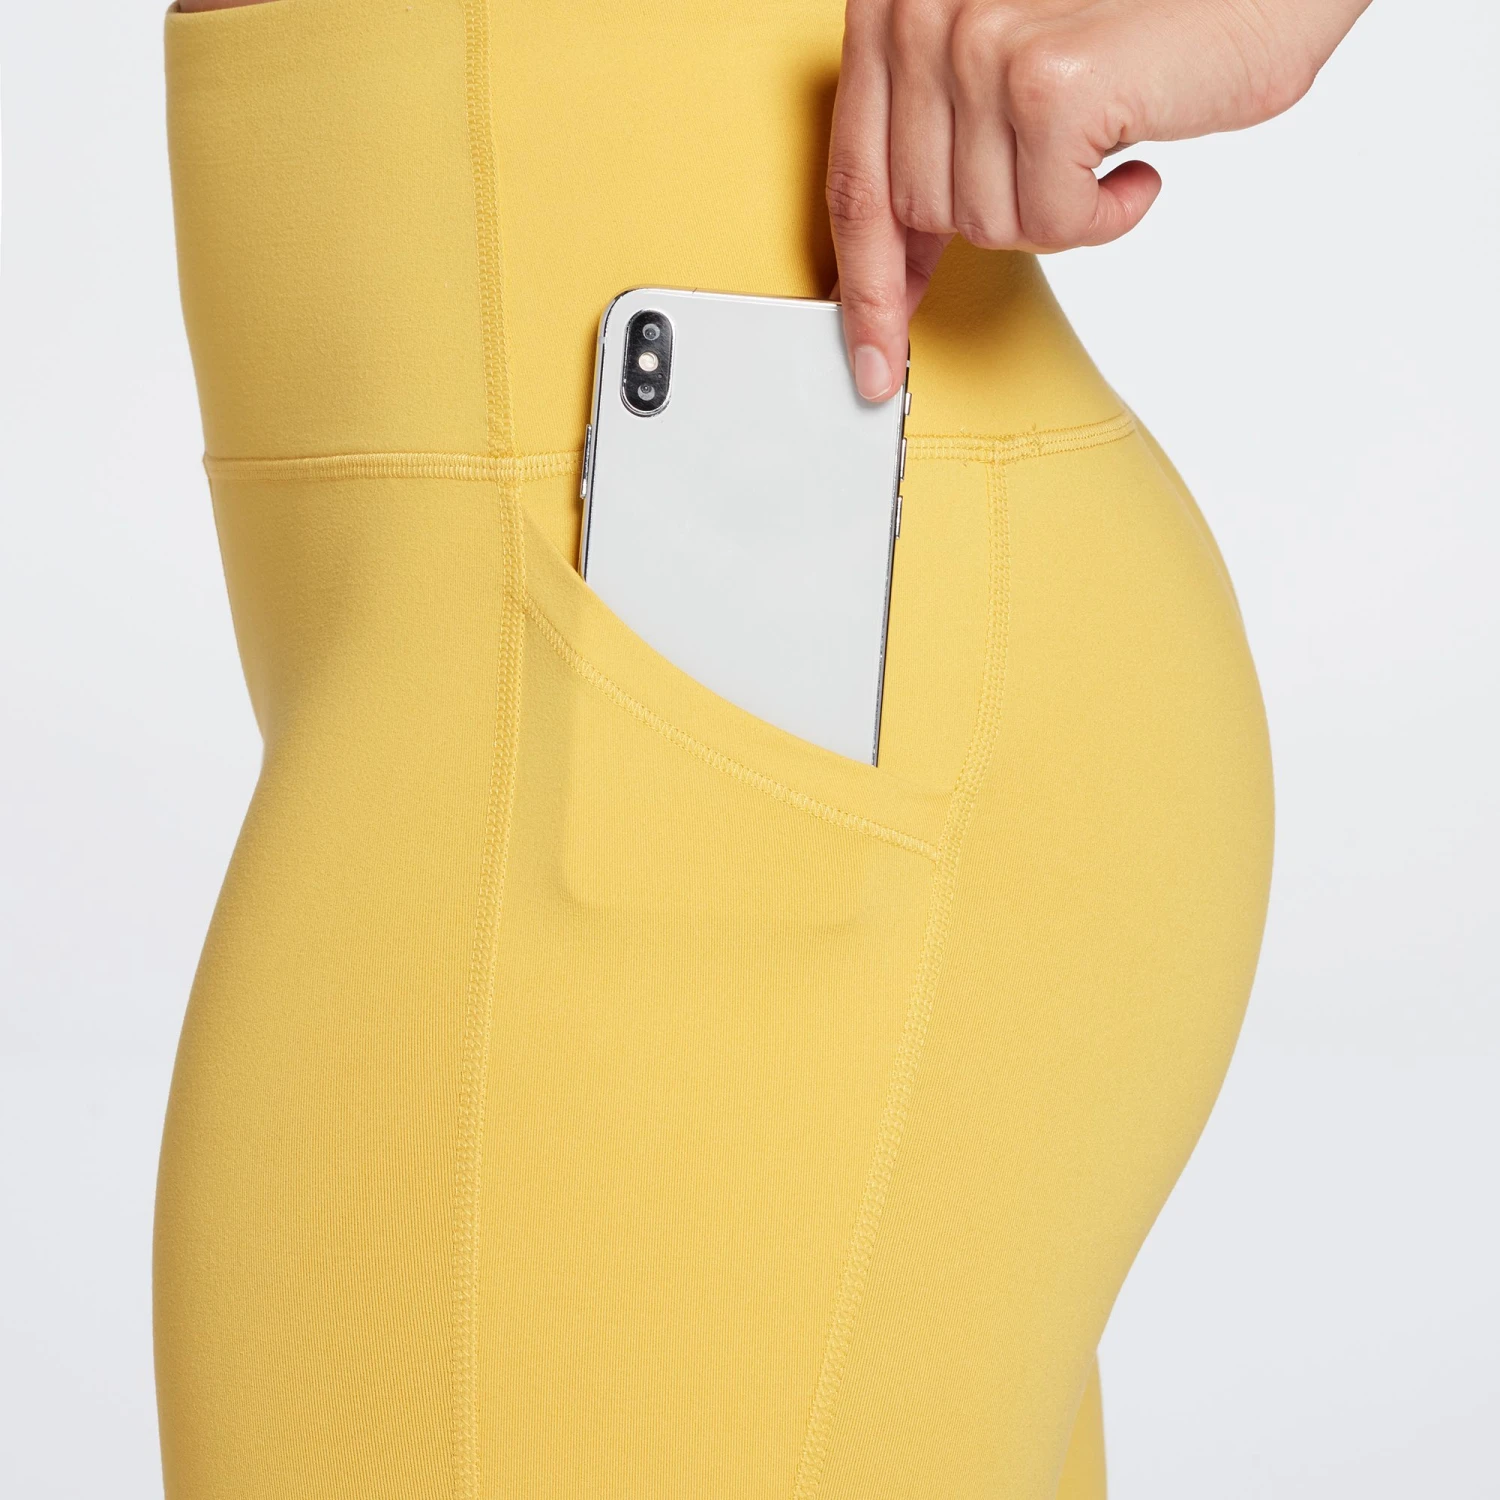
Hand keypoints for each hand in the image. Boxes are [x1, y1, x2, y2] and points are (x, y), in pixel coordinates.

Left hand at [829, 0, 1370, 399]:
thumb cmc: (1147, 22)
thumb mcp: (1003, 74)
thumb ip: (931, 149)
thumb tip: (888, 271)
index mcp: (892, 3)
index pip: (854, 181)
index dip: (865, 286)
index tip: (872, 362)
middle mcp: (919, 11)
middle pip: (921, 214)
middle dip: (999, 217)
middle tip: (1062, 171)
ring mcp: (978, 44)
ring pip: (985, 225)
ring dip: (1058, 211)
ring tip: (1102, 146)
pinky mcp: (1045, 85)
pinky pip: (1049, 223)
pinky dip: (1104, 216)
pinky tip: (1134, 163)